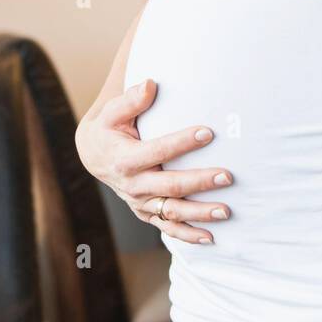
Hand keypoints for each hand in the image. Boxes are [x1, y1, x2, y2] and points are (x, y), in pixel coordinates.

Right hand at [74, 78, 233, 242]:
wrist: (94, 155)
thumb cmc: (109, 128)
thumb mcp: (113, 112)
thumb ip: (131, 99)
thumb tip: (150, 84)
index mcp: (125, 159)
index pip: (158, 151)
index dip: (183, 142)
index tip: (209, 133)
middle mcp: (132, 185)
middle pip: (170, 186)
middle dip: (200, 181)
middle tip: (227, 176)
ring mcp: (140, 202)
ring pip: (172, 213)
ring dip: (200, 214)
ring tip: (227, 211)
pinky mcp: (146, 213)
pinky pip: (168, 228)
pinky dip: (188, 235)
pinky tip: (211, 237)